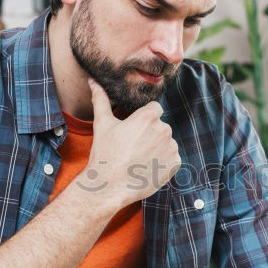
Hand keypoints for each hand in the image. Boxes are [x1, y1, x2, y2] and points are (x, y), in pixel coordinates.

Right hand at [79, 79, 180, 206]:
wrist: (110, 186)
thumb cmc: (105, 153)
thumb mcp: (102, 124)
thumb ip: (101, 100)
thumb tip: (93, 81)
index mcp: (149, 117)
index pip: (154, 109)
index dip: (143, 119)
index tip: (133, 131)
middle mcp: (164, 129)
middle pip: (160, 127)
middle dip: (149, 134)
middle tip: (132, 148)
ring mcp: (171, 147)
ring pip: (166, 142)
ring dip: (156, 148)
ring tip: (138, 159)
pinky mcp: (175, 164)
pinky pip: (171, 158)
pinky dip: (162, 162)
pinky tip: (146, 168)